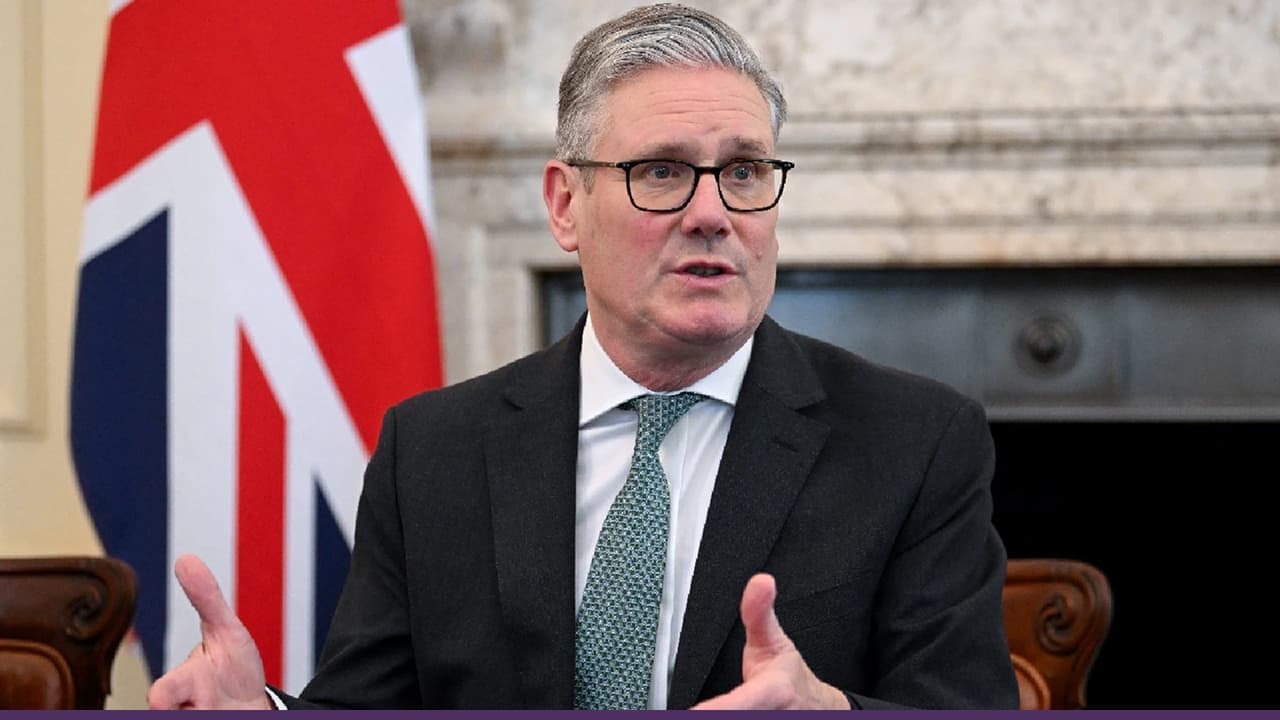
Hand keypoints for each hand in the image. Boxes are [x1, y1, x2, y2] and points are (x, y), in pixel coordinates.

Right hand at [146, 554, 272, 709]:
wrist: (249, 708)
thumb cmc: (232, 671)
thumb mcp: (228, 633)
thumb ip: (207, 599)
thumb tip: (185, 558)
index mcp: (183, 687)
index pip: (165, 693)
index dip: (165, 697)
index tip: (161, 699)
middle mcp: (182, 712)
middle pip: (169, 711)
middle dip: (191, 711)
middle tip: (206, 708)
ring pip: (198, 718)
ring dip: (219, 713)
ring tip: (225, 709)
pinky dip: (234, 716)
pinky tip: (231, 712)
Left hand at [691, 573, 849, 709]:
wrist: (818, 708)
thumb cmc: (790, 677)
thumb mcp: (774, 641)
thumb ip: (759, 613)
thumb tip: (760, 582)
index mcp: (774, 692)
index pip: (739, 704)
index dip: (715, 710)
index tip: (693, 712)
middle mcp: (771, 716)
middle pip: (731, 716)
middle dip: (709, 713)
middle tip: (686, 708)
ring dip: (714, 715)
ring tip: (696, 709)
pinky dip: (720, 718)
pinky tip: (707, 713)